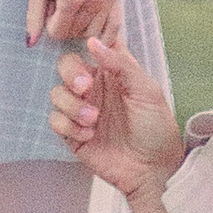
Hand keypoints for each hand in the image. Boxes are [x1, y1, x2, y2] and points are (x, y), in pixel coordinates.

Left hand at [25, 0, 121, 50]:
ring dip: (80, 26)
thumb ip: (35, 15)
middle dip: (64, 23)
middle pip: (75, 33)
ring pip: (93, 32)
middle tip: (60, 3)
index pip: (59, 33)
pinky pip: (114, 25)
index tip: (49, 8)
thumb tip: (30, 42)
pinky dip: (105, 32)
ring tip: (74, 6)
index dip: (49, 25)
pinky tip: (94, 29)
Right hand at [48, 32, 184, 198]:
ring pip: (56, 94)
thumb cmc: (157, 128)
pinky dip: (69, 126)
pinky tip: (89, 135)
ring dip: (72, 105)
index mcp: (112, 72)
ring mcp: (81, 110)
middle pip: (65, 66)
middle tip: (85, 87)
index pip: (90, 48)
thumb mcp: (147, 91)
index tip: (89, 50)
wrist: (153, 169)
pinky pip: (55, 121)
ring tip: (94, 120)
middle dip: (70, 74)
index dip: (84, 44)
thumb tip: (94, 42)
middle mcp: (94, 88)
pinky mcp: (72, 134)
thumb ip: (121, 64)